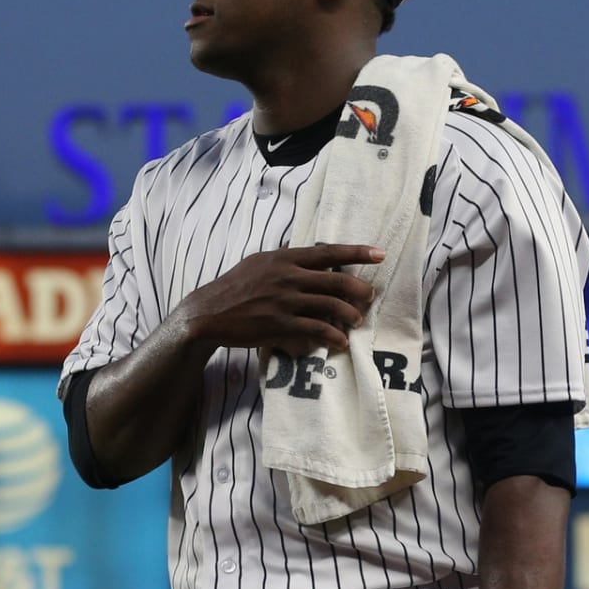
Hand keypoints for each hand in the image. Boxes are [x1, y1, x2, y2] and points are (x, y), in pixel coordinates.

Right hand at [176, 243, 382, 354]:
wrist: (209, 313)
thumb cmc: (234, 286)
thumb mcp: (257, 262)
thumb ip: (282, 255)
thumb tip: (299, 245)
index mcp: (284, 258)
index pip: (328, 252)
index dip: (357, 252)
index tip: (380, 254)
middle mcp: (288, 277)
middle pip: (336, 282)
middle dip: (360, 291)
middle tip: (369, 298)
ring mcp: (284, 302)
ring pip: (331, 307)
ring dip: (350, 316)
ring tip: (357, 321)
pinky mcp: (280, 325)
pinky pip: (316, 330)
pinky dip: (333, 337)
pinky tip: (340, 342)